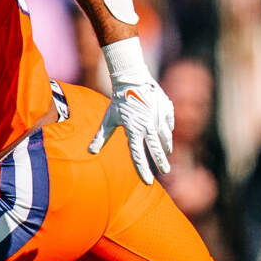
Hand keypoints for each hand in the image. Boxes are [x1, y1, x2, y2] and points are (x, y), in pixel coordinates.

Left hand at [89, 41, 174, 184]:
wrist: (132, 78)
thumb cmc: (118, 100)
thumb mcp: (109, 119)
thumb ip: (101, 137)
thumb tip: (91, 152)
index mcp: (133, 130)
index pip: (138, 155)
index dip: (142, 170)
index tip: (147, 181)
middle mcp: (147, 125)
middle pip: (156, 149)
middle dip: (161, 162)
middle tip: (166, 172)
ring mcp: (158, 117)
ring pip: (165, 137)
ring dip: (166, 147)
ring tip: (167, 154)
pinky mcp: (166, 109)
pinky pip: (169, 124)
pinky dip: (167, 130)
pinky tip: (166, 134)